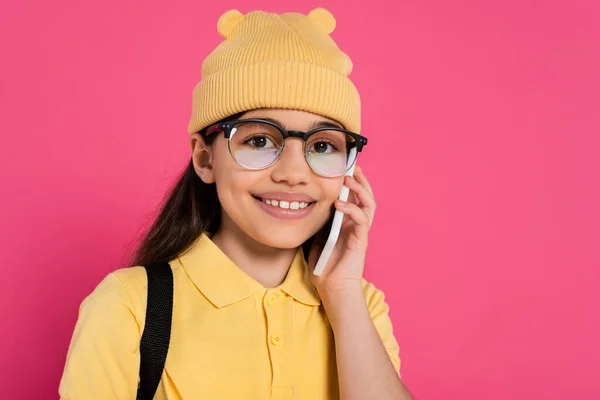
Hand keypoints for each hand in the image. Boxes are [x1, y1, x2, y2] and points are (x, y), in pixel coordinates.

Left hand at [308, 164, 376, 297]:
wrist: (332, 288)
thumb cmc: (324, 264)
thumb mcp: (317, 235)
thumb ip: (318, 219)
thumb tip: (304, 200)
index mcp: (348, 222)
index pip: (354, 197)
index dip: (352, 181)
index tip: (344, 166)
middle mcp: (357, 225)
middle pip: (366, 196)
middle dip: (361, 179)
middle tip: (352, 165)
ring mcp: (360, 232)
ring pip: (369, 204)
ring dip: (360, 189)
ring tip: (349, 178)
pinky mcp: (361, 240)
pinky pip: (361, 220)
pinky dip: (352, 209)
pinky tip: (339, 204)